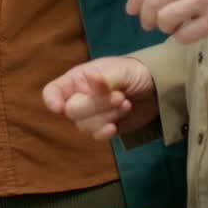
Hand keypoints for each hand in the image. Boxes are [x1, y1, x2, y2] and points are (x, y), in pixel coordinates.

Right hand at [42, 56, 157, 140]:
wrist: (156, 89)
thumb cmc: (133, 72)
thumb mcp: (121, 71)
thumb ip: (105, 78)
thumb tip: (90, 78)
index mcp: (77, 80)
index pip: (52, 92)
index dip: (52, 100)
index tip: (61, 108)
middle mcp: (79, 98)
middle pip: (72, 111)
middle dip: (96, 106)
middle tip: (119, 96)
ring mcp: (90, 116)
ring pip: (84, 126)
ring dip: (107, 116)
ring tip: (126, 104)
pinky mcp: (103, 128)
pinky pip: (96, 136)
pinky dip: (105, 132)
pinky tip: (116, 126)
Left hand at [127, 0, 207, 43]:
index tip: (131, 10)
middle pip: (153, 2)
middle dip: (146, 17)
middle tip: (150, 25)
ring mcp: (204, 0)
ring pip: (166, 19)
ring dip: (165, 27)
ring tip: (173, 28)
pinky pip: (185, 35)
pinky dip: (181, 37)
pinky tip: (189, 33)